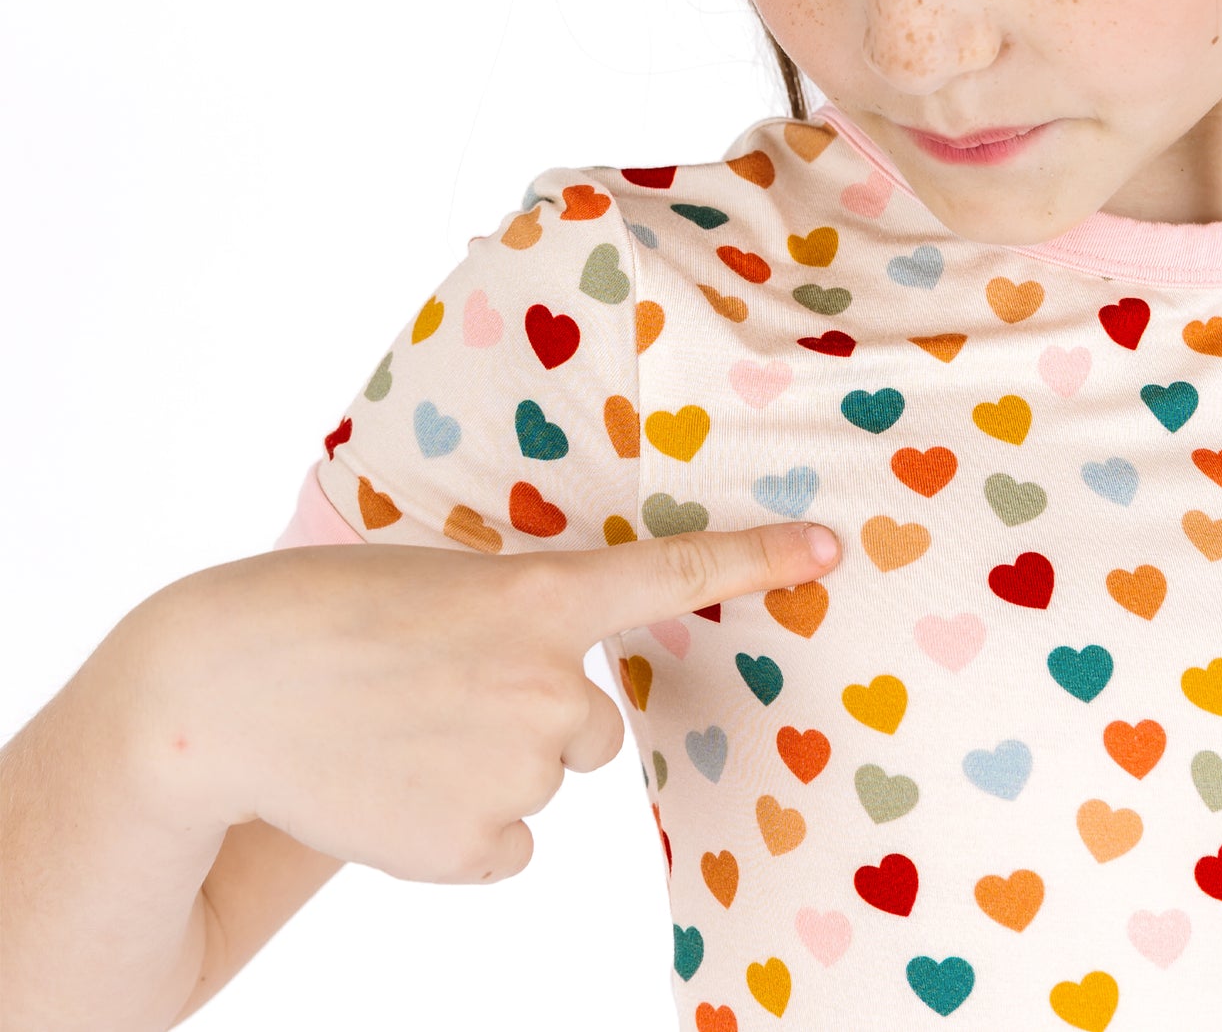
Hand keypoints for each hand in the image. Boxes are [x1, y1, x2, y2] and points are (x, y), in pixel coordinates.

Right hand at [144, 521, 839, 884]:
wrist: (220, 692)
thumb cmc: (323, 611)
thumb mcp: (437, 580)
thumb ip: (520, 611)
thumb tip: (560, 661)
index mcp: (536, 596)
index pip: (672, 572)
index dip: (757, 556)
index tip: (827, 548)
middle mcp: (548, 684)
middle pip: (593, 719)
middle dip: (538, 708)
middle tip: (444, 691)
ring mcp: (517, 771)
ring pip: (544, 777)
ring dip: (493, 763)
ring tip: (404, 733)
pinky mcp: (476, 846)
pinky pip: (507, 839)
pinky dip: (464, 822)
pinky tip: (397, 787)